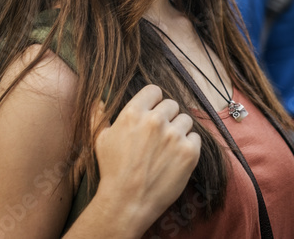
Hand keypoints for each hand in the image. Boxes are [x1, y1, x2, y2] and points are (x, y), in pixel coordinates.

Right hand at [93, 85, 200, 226]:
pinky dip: (189, 145)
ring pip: (186, 120)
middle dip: (167, 117)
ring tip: (167, 147)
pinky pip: (195, 138)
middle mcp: (156, 120)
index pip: (154, 91)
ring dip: (179, 130)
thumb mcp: (99, 140)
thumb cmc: (111, 171)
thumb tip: (98, 100)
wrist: (127, 203)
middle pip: (172, 105)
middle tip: (159, 135)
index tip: (152, 112)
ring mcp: (174, 136)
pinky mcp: (189, 152)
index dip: (153, 101)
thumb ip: (99, 116)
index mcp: (134, 113)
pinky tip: (176, 157)